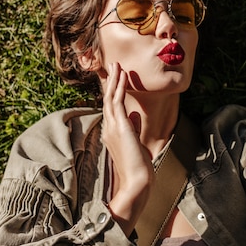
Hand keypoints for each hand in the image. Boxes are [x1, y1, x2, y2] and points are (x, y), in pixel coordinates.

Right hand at [101, 63, 153, 235]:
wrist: (136, 181)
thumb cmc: (138, 167)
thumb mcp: (136, 143)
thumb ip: (133, 129)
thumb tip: (133, 117)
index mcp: (112, 132)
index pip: (111, 107)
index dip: (113, 91)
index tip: (116, 78)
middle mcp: (109, 127)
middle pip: (108, 99)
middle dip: (111, 81)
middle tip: (112, 65)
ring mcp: (112, 126)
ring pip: (110, 97)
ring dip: (113, 79)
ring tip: (116, 64)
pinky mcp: (119, 126)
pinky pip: (116, 101)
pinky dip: (118, 86)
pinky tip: (122, 75)